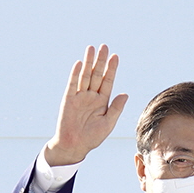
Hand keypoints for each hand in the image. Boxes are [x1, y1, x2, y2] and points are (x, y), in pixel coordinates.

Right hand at [43, 44, 128, 166]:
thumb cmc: (92, 137)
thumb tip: (125, 93)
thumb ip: (116, 108)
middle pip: (97, 74)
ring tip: (92, 48)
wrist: (74, 146)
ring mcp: (79, 96)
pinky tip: (80, 63)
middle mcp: (91, 96)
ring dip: (89, 62)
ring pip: (85, 76)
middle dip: (101, 61)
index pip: (108, 81)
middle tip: (104, 46)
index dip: (112, 69)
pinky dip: (75, 74)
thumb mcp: (108, 123)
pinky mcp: (68, 99)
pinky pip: (72, 84)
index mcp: (102, 101)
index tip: (116, 56)